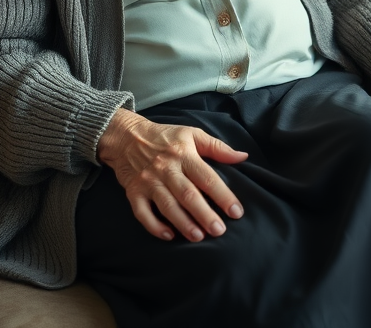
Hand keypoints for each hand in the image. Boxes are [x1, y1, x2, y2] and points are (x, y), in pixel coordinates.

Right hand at [97, 108, 248, 241]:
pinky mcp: (133, 192)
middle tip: (219, 231)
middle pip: (188, 195)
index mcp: (184, 154)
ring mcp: (149, 181)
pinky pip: (142, 213)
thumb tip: (243, 157)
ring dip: (183, 223)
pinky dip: (154, 226)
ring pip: (167, 206)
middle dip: (205, 214)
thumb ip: (218, 147)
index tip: (236, 212)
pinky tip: (169, 236)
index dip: (223, 195)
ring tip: (199, 237)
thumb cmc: (165, 136)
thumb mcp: (192, 134)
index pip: (207, 177)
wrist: (127, 136)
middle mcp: (167, 168)